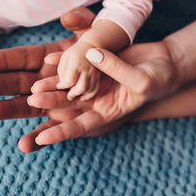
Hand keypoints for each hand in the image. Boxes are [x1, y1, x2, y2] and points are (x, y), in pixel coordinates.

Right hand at [0, 7, 96, 151]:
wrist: (128, 78)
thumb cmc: (109, 53)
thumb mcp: (96, 35)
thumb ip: (82, 23)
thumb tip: (67, 17)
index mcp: (49, 61)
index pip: (20, 60)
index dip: (2, 61)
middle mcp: (47, 82)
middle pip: (17, 84)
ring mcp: (57, 103)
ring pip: (28, 107)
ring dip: (9, 110)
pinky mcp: (71, 120)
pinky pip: (54, 130)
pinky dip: (40, 138)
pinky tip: (26, 144)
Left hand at [28, 41, 177, 145]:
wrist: (163, 62)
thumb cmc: (158, 79)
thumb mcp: (141, 79)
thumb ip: (117, 70)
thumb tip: (91, 56)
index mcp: (106, 112)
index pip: (80, 126)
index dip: (62, 132)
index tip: (42, 139)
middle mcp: (94, 99)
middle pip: (69, 104)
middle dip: (51, 103)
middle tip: (33, 100)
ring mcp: (92, 81)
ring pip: (68, 85)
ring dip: (51, 85)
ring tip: (34, 86)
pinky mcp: (92, 64)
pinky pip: (75, 63)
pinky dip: (64, 61)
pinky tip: (49, 59)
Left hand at [56, 41, 100, 100]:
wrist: (91, 47)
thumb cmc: (74, 53)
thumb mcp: (64, 58)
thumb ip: (61, 71)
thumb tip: (62, 83)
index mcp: (76, 63)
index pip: (69, 80)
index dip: (62, 85)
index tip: (59, 85)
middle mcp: (87, 68)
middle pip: (81, 87)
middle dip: (73, 94)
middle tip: (68, 96)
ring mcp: (94, 72)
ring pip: (89, 90)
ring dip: (81, 95)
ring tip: (74, 96)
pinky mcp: (99, 76)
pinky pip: (96, 88)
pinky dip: (89, 94)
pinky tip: (83, 96)